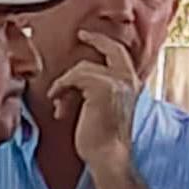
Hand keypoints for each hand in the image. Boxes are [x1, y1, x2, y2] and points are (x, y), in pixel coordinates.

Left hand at [59, 29, 141, 172]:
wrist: (108, 154)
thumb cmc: (100, 138)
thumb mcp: (100, 108)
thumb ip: (95, 91)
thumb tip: (74, 83)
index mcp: (131, 85)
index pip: (120, 55)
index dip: (104, 43)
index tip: (87, 36)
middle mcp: (129, 80)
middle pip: (112, 48)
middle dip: (95, 39)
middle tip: (81, 34)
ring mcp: (119, 82)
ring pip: (83, 68)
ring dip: (64, 84)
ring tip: (58, 103)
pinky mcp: (104, 87)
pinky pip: (74, 77)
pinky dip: (61, 88)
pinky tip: (57, 105)